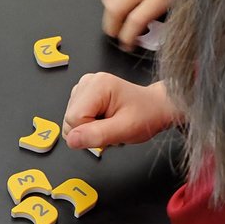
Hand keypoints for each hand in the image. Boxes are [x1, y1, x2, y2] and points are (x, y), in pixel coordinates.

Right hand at [62, 76, 178, 151]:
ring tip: (109, 122)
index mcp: (97, 85)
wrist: (155, 108)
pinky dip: (89, 124)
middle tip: (110, 127)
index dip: (89, 132)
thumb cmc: (146, 114)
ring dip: (89, 128)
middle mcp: (88, 83)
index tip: (108, 129)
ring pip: (71, 121)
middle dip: (88, 131)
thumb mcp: (125, 129)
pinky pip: (75, 119)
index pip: (73, 119)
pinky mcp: (83, 95)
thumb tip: (71, 140)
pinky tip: (104, 119)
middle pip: (69, 119)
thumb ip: (97, 135)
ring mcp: (84, 88)